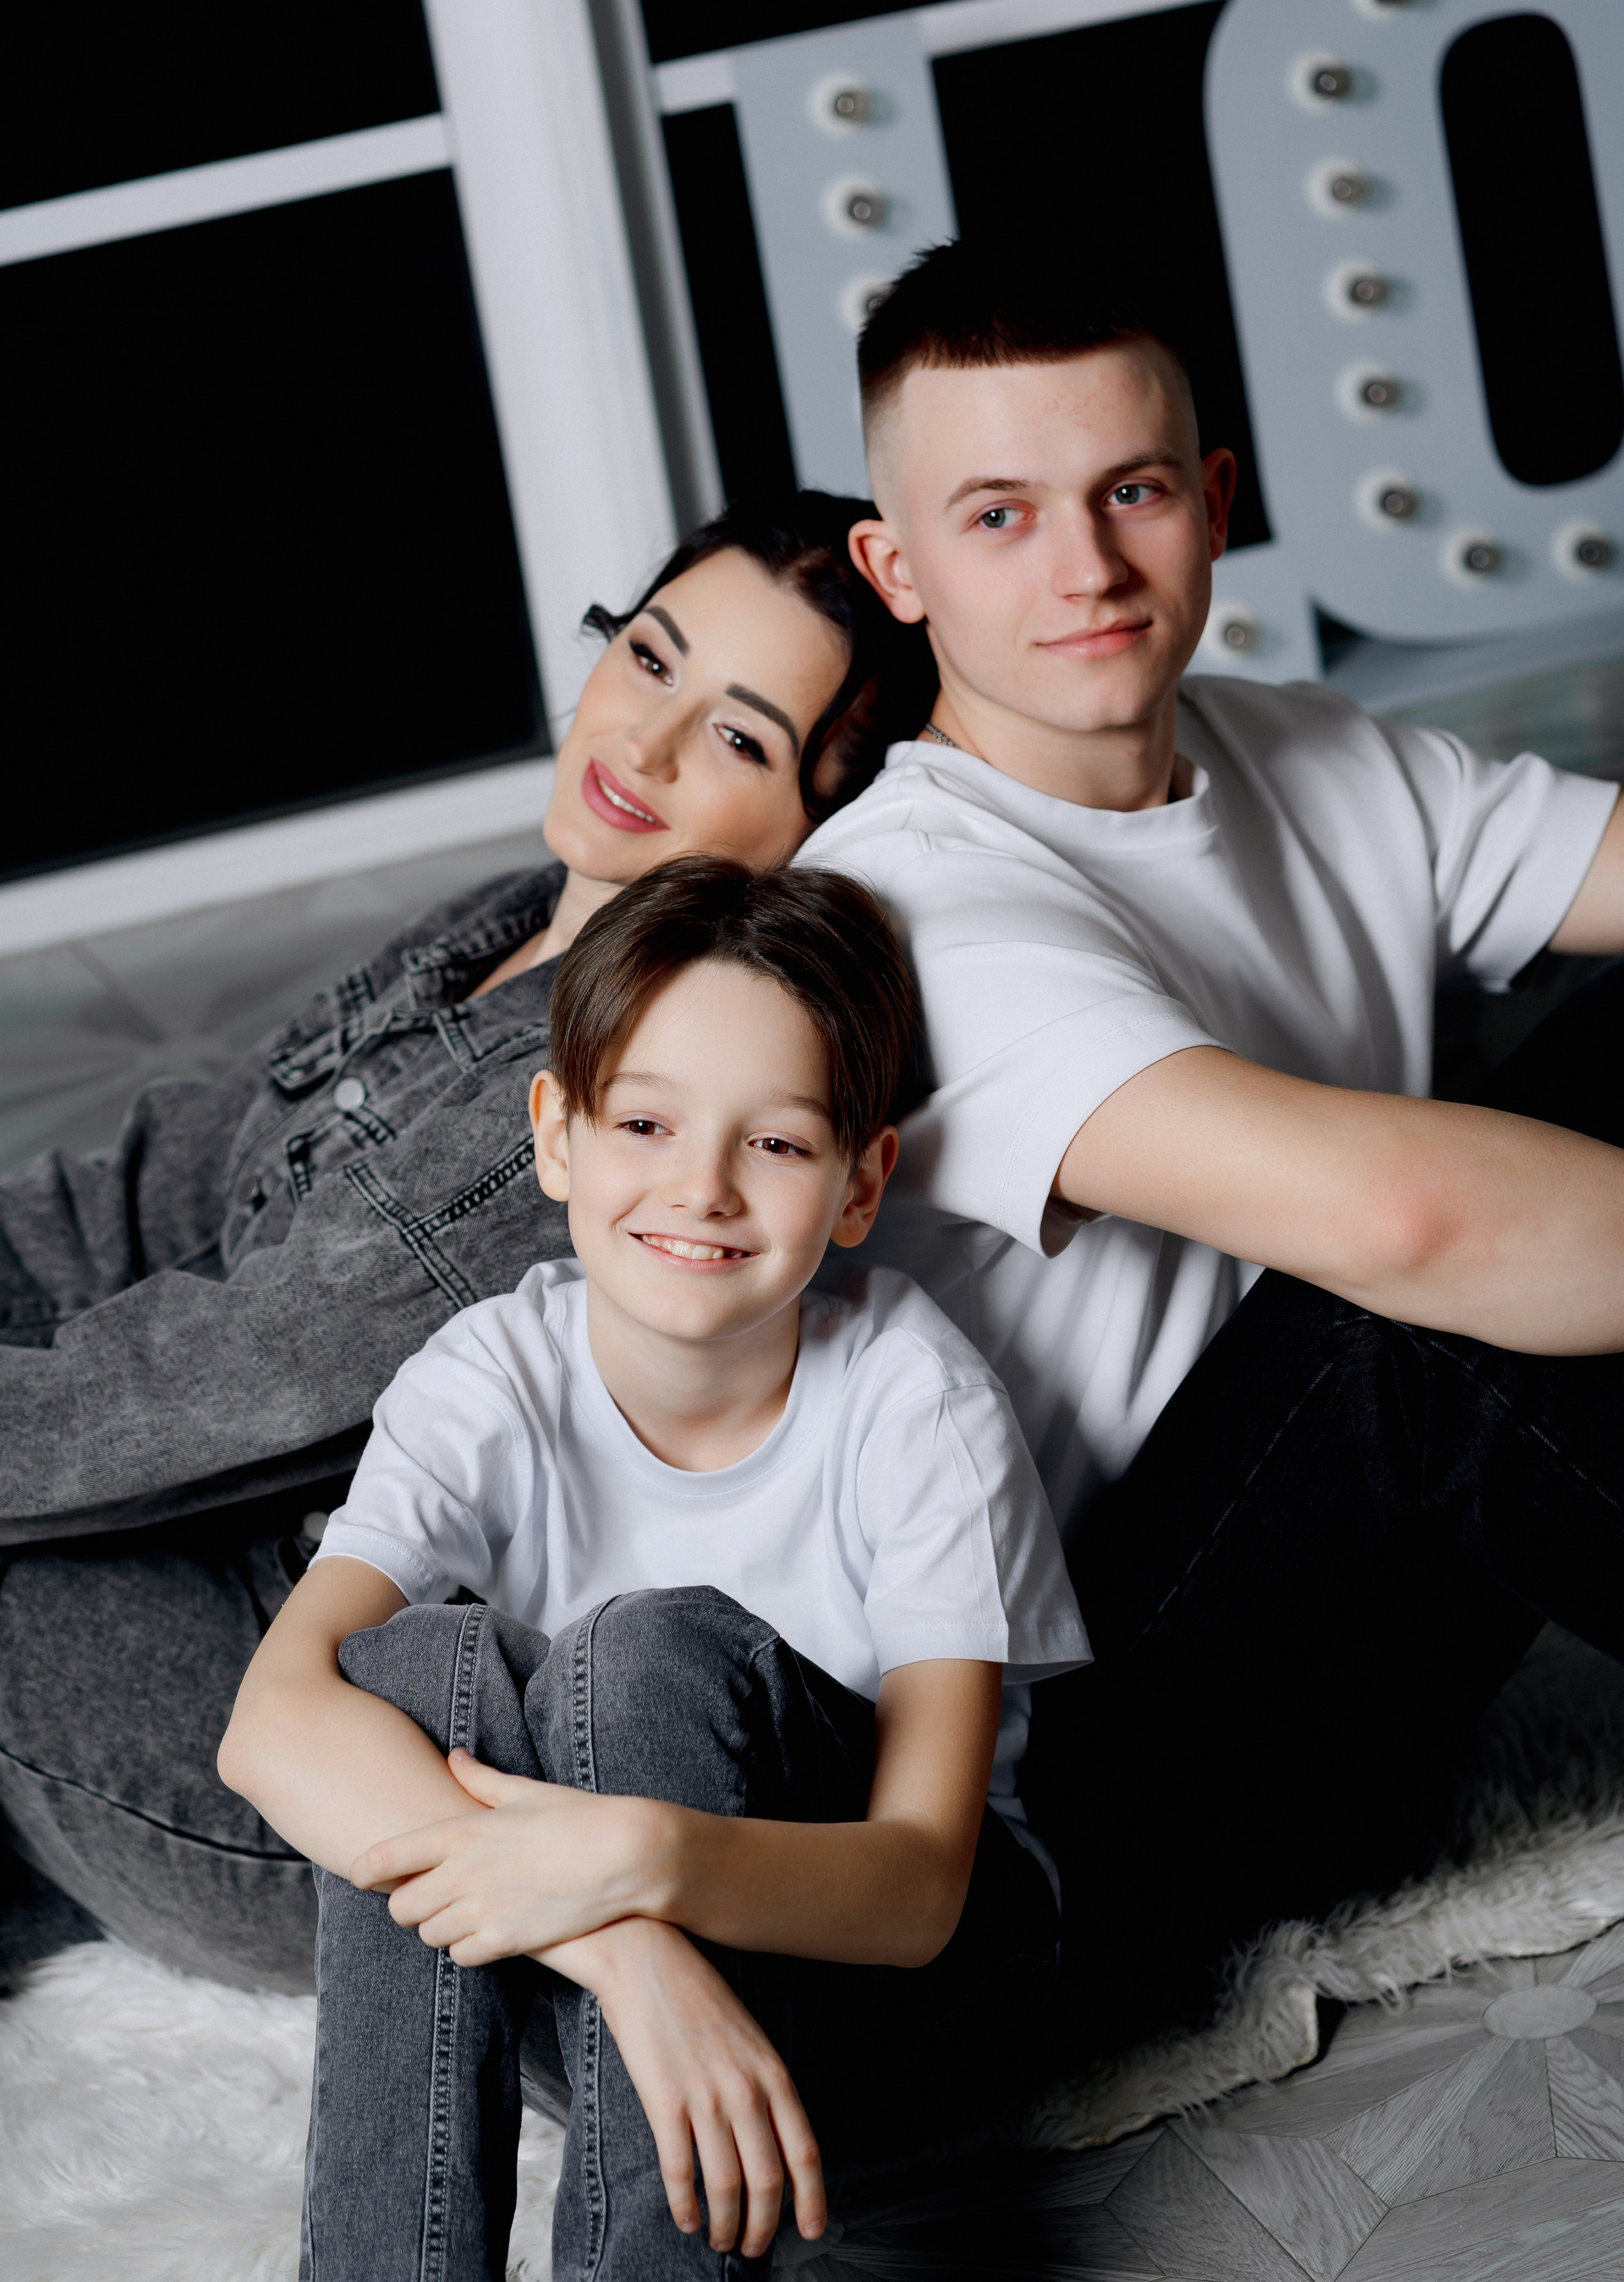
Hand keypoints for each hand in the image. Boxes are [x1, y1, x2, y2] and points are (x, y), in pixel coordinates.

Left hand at [348, 1749, 671, 1964]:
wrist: (623, 1856)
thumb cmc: (576, 1817)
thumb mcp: (526, 1791)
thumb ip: (481, 1778)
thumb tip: (455, 1756)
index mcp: (462, 1832)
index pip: (387, 1856)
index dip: (365, 1869)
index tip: (359, 1875)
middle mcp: (463, 1873)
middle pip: (400, 1907)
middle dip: (408, 1904)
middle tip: (424, 1898)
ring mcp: (483, 1910)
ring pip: (429, 1935)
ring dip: (439, 1927)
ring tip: (461, 1914)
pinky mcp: (506, 1940)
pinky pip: (461, 1956)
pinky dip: (467, 1948)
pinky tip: (486, 1932)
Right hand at [550, 1917, 825, 2259]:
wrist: (648, 1960)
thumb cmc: (698, 1997)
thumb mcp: (750, 2038)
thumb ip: (765, 2086)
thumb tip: (774, 2142)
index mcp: (773, 2073)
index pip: (805, 2153)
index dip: (812, 2200)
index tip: (811, 2231)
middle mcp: (746, 2090)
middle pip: (768, 2180)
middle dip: (765, 2225)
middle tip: (755, 2246)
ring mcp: (705, 2098)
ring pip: (726, 2186)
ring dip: (726, 2225)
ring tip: (720, 2239)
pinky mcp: (664, 2103)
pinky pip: (680, 2173)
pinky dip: (686, 2206)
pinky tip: (686, 2219)